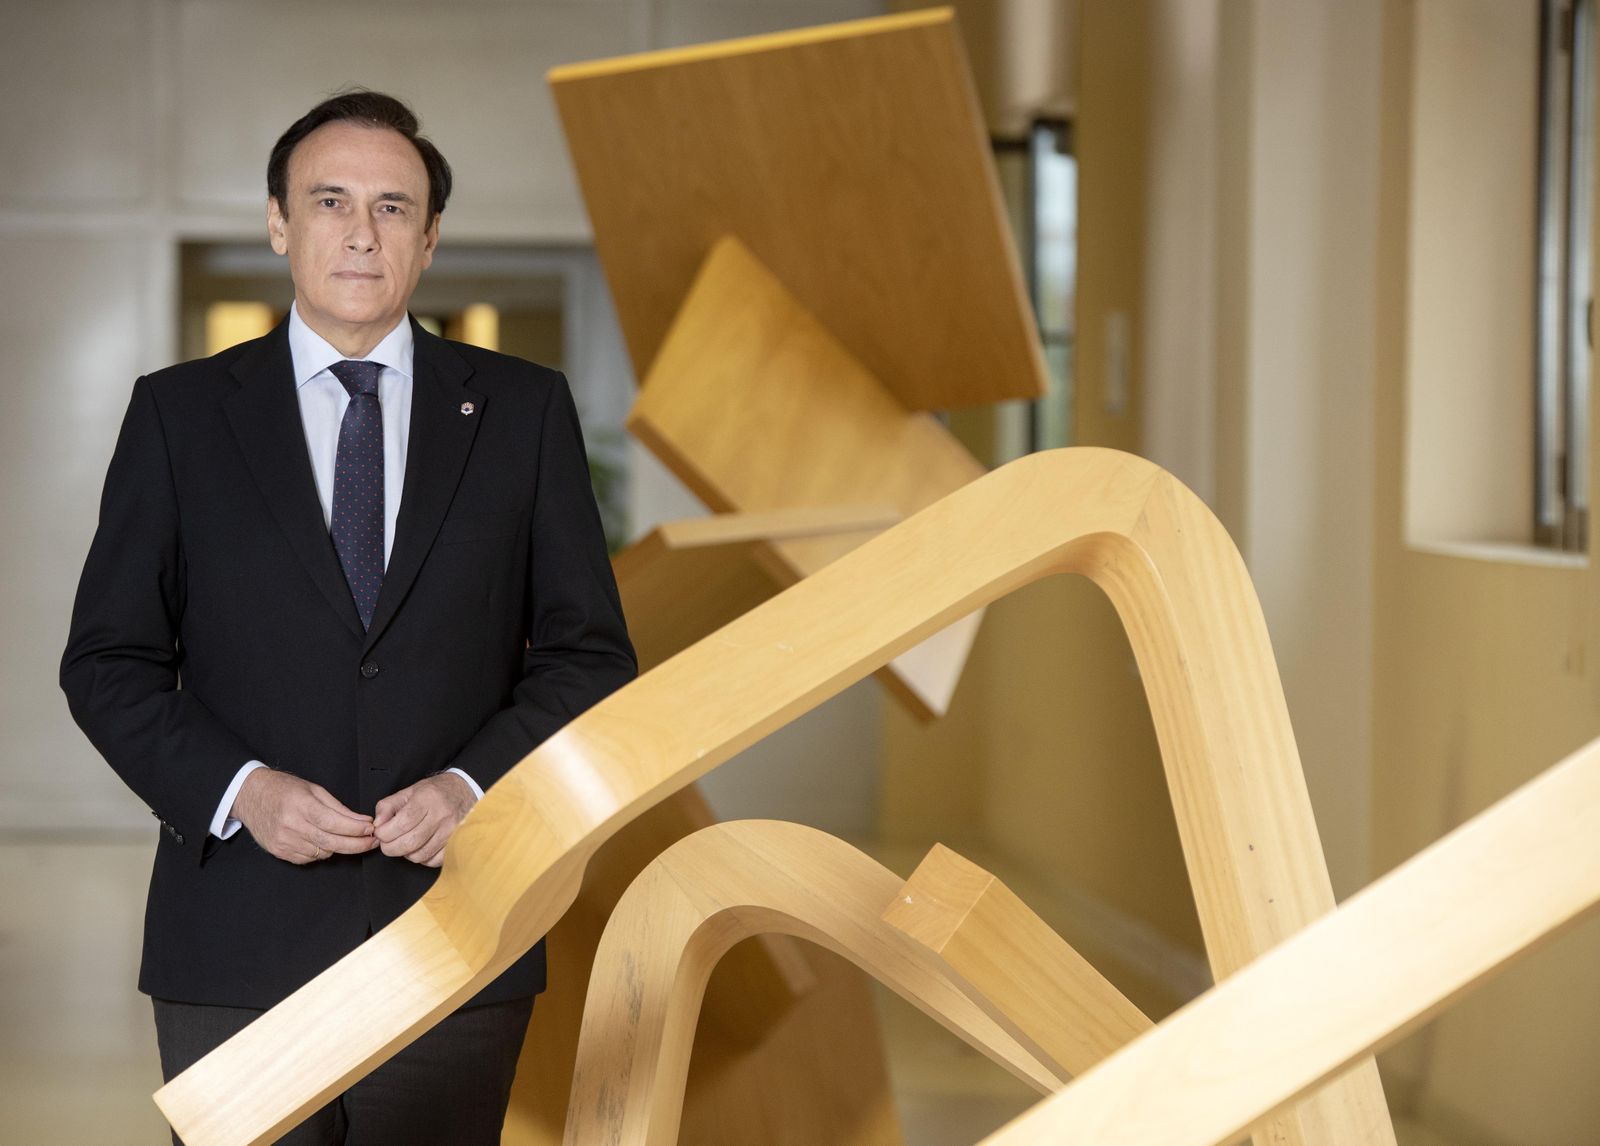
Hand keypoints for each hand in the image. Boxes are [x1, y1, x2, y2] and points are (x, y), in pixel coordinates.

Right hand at [233, 768, 375, 863]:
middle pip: (331, 842)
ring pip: (322, 852)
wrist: (250, 796)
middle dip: (356, 845)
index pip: (334, 823)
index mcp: (301, 805)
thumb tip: (361, 821)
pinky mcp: (278, 851)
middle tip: (372, 842)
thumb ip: (337, 807)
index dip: (355, 829)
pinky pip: (308, 858)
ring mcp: (283, 841)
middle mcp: (291, 825)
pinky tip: (323, 841)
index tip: (371, 830)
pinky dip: (321, 851)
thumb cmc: (284, 789)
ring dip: (338, 847)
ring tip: (347, 838)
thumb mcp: (313, 789)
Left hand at [373, 773, 476, 867]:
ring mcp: (451, 831)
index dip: (385, 833)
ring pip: (420, 854)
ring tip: (405, 843)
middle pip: (410, 842)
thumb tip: (377, 825)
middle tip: (387, 843)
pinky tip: (421, 848)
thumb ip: (388, 806)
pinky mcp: (456, 843)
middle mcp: (441, 816)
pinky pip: (434, 860)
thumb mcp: (408, 792)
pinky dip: (422, 858)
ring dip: (406, 854)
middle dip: (391, 847)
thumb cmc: (434, 792)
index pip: (402, 823)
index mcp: (426, 799)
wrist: (464, 791)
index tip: (380, 833)